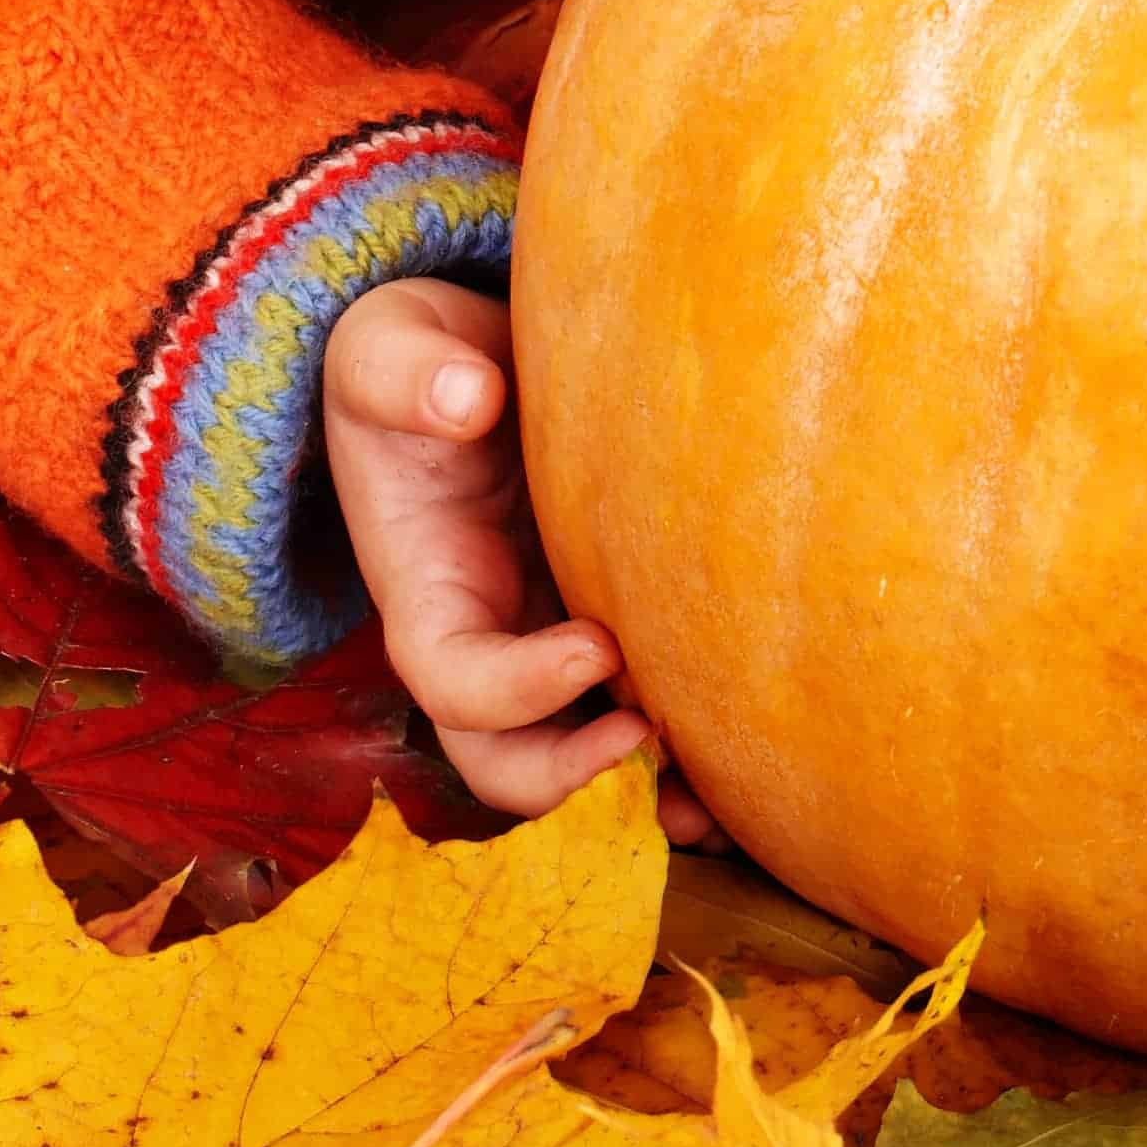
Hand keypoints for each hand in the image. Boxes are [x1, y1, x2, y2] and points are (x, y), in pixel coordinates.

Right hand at [323, 277, 710, 832]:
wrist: (466, 364)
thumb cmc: (419, 361)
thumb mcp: (387, 347)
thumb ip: (405, 371)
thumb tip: (468, 397)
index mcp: (427, 588)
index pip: (450, 677)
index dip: (516, 687)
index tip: (595, 647)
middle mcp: (488, 637)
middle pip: (502, 758)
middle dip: (569, 777)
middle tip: (651, 737)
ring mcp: (550, 640)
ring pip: (580, 758)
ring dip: (645, 793)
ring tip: (724, 798)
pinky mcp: (618, 624)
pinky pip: (643, 712)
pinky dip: (692, 757)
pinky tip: (759, 763)